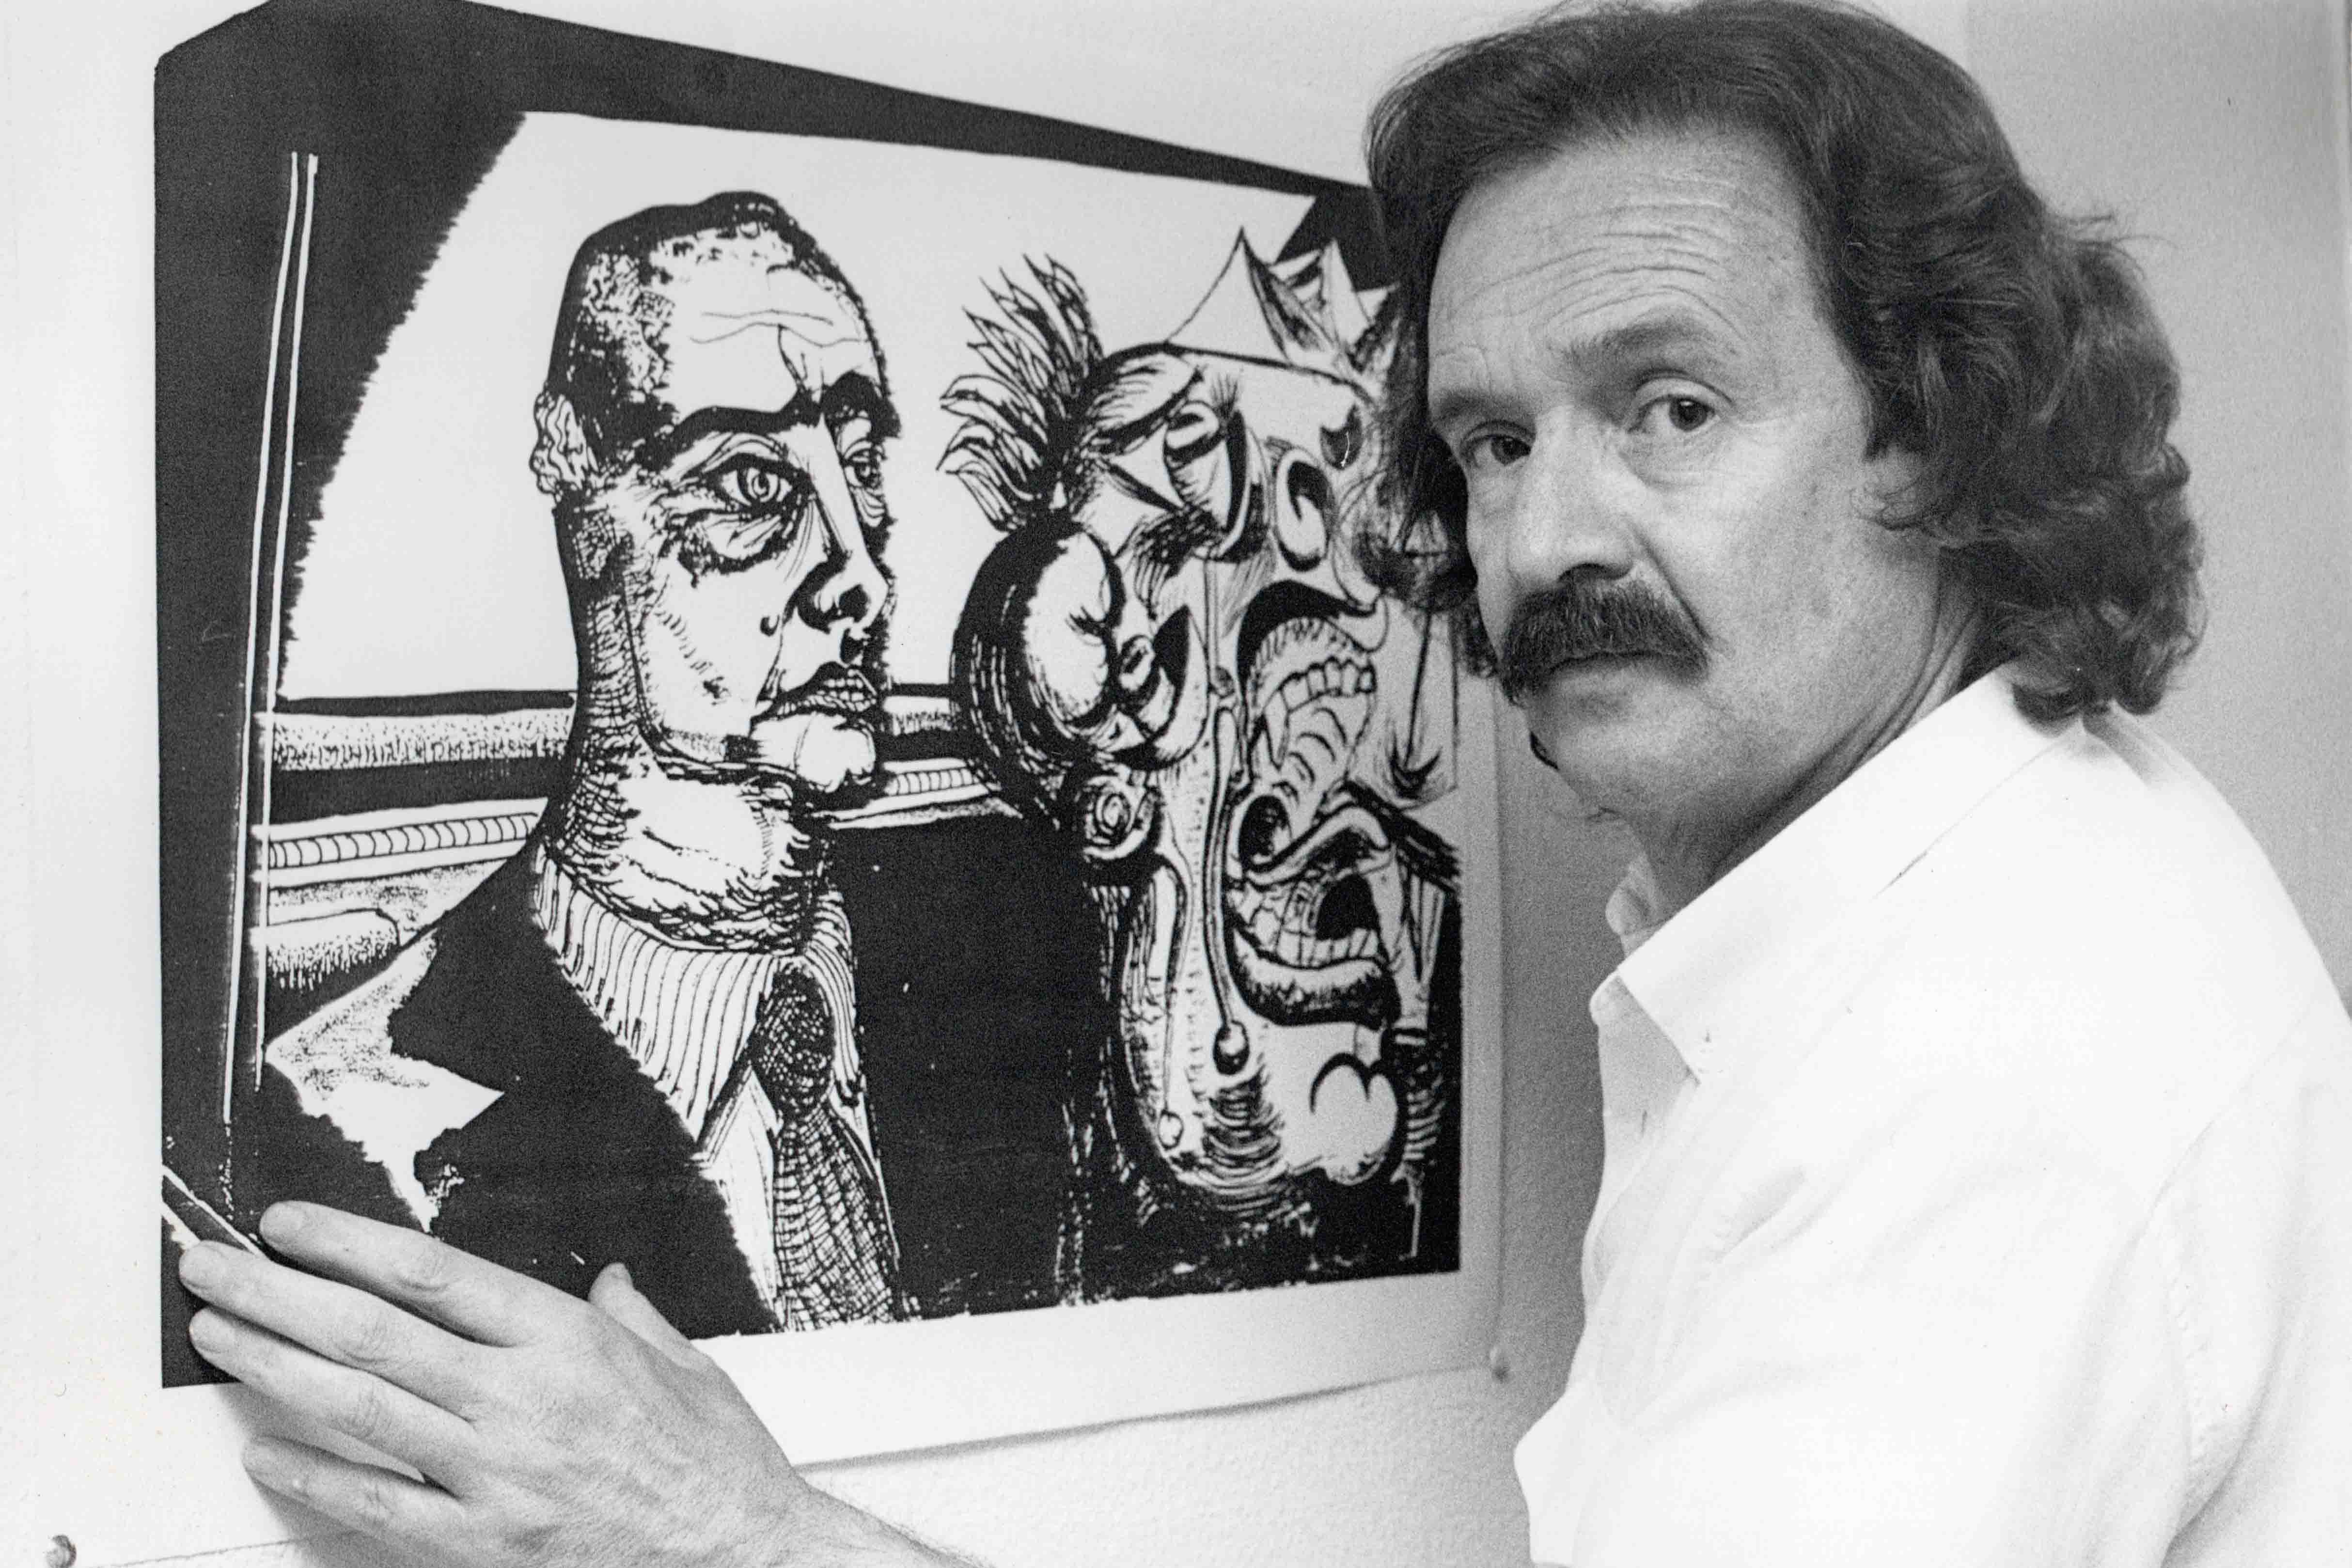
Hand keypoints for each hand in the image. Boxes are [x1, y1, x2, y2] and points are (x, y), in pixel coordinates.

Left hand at [178, 1202, 958, 1567]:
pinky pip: (377, 1507)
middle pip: (371, 1332)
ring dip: (273, 1369)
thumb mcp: (687, 1364)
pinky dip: (314, 1478)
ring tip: (219, 1337)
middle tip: (216, 1268)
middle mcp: (522, 1400)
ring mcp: (495, 1476)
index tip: (290, 1224)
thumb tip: (609, 1282)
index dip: (346, 1243)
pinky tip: (267, 1454)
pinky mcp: (482, 1544)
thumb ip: (633, 1316)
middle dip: (278, 1294)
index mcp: (569, 1342)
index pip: (429, 1274)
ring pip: (358, 1409)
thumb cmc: (717, 1467)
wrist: (743, 1558)